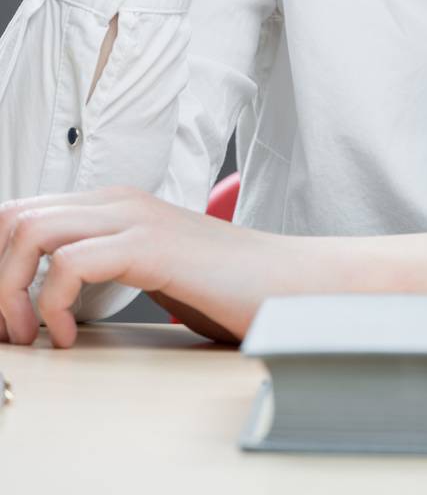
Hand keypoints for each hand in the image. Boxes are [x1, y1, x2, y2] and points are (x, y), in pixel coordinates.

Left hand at [0, 185, 302, 347]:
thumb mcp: (145, 268)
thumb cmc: (224, 285)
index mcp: (111, 202)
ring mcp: (134, 218)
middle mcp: (116, 200)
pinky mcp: (151, 246)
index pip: (20, 212)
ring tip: (31, 333)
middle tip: (12, 329)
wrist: (288, 283)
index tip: (7, 317)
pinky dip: (52, 306)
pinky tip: (69, 335)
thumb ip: (98, 264)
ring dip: (12, 291)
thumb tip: (38, 295)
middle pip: (13, 217)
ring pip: (30, 232)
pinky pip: (69, 264)